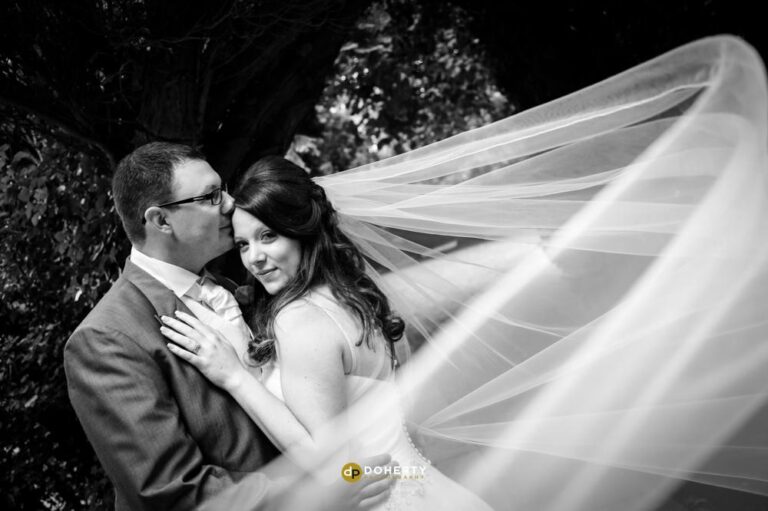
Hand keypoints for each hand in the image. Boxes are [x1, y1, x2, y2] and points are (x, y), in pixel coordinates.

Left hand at [161, 311, 246, 390]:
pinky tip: (169, 346)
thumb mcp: (226, 343)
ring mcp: (206, 353)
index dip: (186, 318)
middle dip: (175, 323)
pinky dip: (178, 350)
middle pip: (189, 330)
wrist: (236, 376)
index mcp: (215, 336)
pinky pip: (188, 356)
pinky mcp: (202, 364)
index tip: (176, 313)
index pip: (198, 324)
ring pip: (187, 341)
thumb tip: (207, 327)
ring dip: (173, 334)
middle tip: (164, 318)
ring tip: (162, 330)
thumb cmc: (231, 361)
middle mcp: (210, 342)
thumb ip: (217, 334)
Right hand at [269, 454, 396, 510]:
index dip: (378, 460)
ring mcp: (354, 502)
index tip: (387, 455)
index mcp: (343, 477)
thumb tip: (347, 441)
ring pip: (376, 491)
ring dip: (388, 483)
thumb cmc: (306, 496)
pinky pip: (372, 505)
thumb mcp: (313, 472)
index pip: (366, 466)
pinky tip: (387, 494)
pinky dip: (381, 498)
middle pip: (375, 478)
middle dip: (388, 470)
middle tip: (396, 464)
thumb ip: (330, 455)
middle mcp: (352, 489)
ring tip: (395, 476)